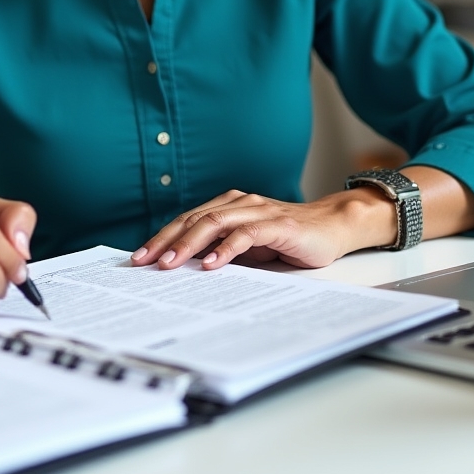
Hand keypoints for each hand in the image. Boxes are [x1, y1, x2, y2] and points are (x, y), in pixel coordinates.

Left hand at [130, 188, 396, 271]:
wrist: (334, 228)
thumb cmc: (289, 239)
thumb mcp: (250, 248)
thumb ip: (222, 251)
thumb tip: (185, 270)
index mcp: (230, 206)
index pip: (188, 220)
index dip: (162, 236)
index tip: (139, 257)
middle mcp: (241, 203)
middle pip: (195, 218)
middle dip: (167, 240)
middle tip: (144, 261)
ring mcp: (259, 211)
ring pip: (216, 222)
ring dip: (190, 243)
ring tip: (171, 263)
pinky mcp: (278, 224)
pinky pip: (247, 234)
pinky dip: (227, 249)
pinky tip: (212, 264)